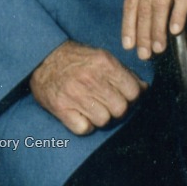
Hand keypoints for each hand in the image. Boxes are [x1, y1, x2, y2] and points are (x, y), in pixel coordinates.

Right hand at [29, 40, 147, 134]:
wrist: (42, 56)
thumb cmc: (76, 58)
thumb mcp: (100, 56)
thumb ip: (123, 72)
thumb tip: (144, 88)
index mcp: (104, 63)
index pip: (132, 90)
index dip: (131, 95)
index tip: (124, 95)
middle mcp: (91, 78)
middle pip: (120, 108)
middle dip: (117, 107)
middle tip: (107, 102)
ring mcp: (75, 94)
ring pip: (104, 120)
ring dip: (100, 116)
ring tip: (92, 106)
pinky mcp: (61, 108)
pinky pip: (84, 129)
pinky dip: (84, 125)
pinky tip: (81, 114)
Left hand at [121, 0, 186, 59]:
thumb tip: (143, 20)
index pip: (131, 0)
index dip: (128, 24)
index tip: (128, 45)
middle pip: (144, 5)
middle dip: (143, 33)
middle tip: (145, 53)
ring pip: (160, 3)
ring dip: (158, 29)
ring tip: (159, 47)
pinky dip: (177, 14)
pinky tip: (176, 30)